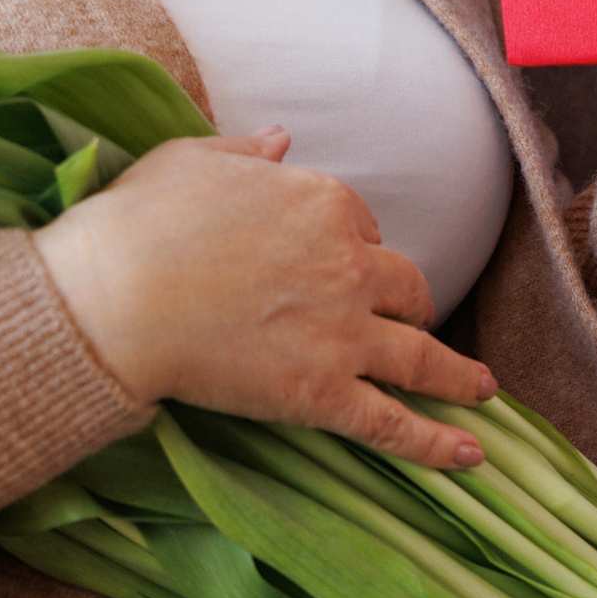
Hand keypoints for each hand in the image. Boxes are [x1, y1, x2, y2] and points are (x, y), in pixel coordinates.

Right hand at [39, 128, 497, 468]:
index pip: (362, 226)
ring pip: (420, 356)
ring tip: (482, 392)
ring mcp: (342, 333)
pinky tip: (470, 458)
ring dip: (457, 376)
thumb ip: (248, 152)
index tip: (336, 262)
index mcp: (323, 202)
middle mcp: (349, 264)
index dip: (352, 246)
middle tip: (413, 323)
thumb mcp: (195, 160)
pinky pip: (394, 423)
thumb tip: (281, 138)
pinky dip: (436, 444)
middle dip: (409, 305)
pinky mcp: (323, 394)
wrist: (114, 296)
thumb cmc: (140, 223)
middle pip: (403, 287)